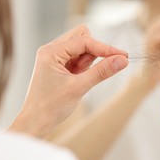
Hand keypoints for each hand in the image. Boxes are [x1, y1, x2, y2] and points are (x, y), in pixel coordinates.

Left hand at [9, 25, 127, 137]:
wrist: (36, 122)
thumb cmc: (51, 106)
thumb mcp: (80, 87)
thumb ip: (102, 71)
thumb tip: (122, 60)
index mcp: (51, 51)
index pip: (84, 40)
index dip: (105, 48)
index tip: (123, 56)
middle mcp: (51, 50)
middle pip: (82, 37)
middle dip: (94, 52)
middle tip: (91, 72)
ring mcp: (55, 57)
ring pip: (82, 47)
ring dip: (89, 61)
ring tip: (80, 79)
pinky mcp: (59, 65)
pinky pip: (78, 58)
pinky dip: (84, 67)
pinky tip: (78, 80)